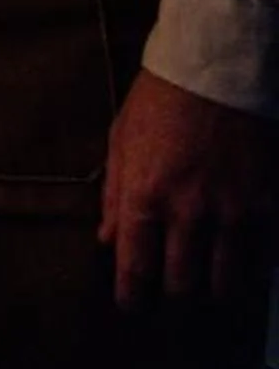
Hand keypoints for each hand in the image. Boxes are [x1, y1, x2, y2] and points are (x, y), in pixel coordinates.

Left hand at [99, 67, 278, 309]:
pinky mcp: (269, 206)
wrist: (220, 63)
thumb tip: (107, 240)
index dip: (132, 298)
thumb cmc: (162, 97)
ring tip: (212, 284)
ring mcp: (234, 212)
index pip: (135, 270)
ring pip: (227, 285)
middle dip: (175, 297)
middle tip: (174, 292)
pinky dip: (255, 270)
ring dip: (217, 290)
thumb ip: (114, 194)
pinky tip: (247, 263)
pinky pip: (265, 262)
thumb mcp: (122, 138)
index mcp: (145, 196)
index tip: (133, 305)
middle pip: (182, 287)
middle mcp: (189, 213)